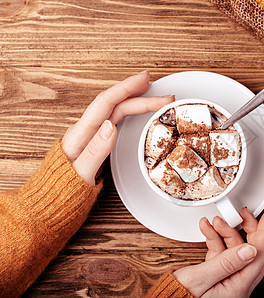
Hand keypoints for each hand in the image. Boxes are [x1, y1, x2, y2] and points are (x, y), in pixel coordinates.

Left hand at [62, 71, 173, 185]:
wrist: (51, 204)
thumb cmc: (63, 191)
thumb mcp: (80, 174)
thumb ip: (95, 151)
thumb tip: (110, 126)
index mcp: (80, 135)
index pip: (106, 103)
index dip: (126, 88)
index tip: (144, 80)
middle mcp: (85, 131)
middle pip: (115, 105)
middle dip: (140, 96)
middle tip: (164, 96)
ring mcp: (90, 136)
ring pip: (116, 110)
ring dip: (136, 100)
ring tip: (153, 96)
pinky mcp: (95, 142)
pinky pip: (115, 119)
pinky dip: (129, 111)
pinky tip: (137, 110)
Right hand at [174, 208, 263, 297]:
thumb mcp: (201, 279)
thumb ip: (226, 263)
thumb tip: (251, 249)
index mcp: (238, 287)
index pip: (260, 254)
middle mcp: (237, 284)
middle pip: (252, 250)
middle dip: (248, 228)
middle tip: (242, 214)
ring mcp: (228, 280)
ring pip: (236, 250)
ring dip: (226, 232)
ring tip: (215, 221)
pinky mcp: (217, 276)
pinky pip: (223, 254)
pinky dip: (215, 239)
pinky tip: (207, 229)